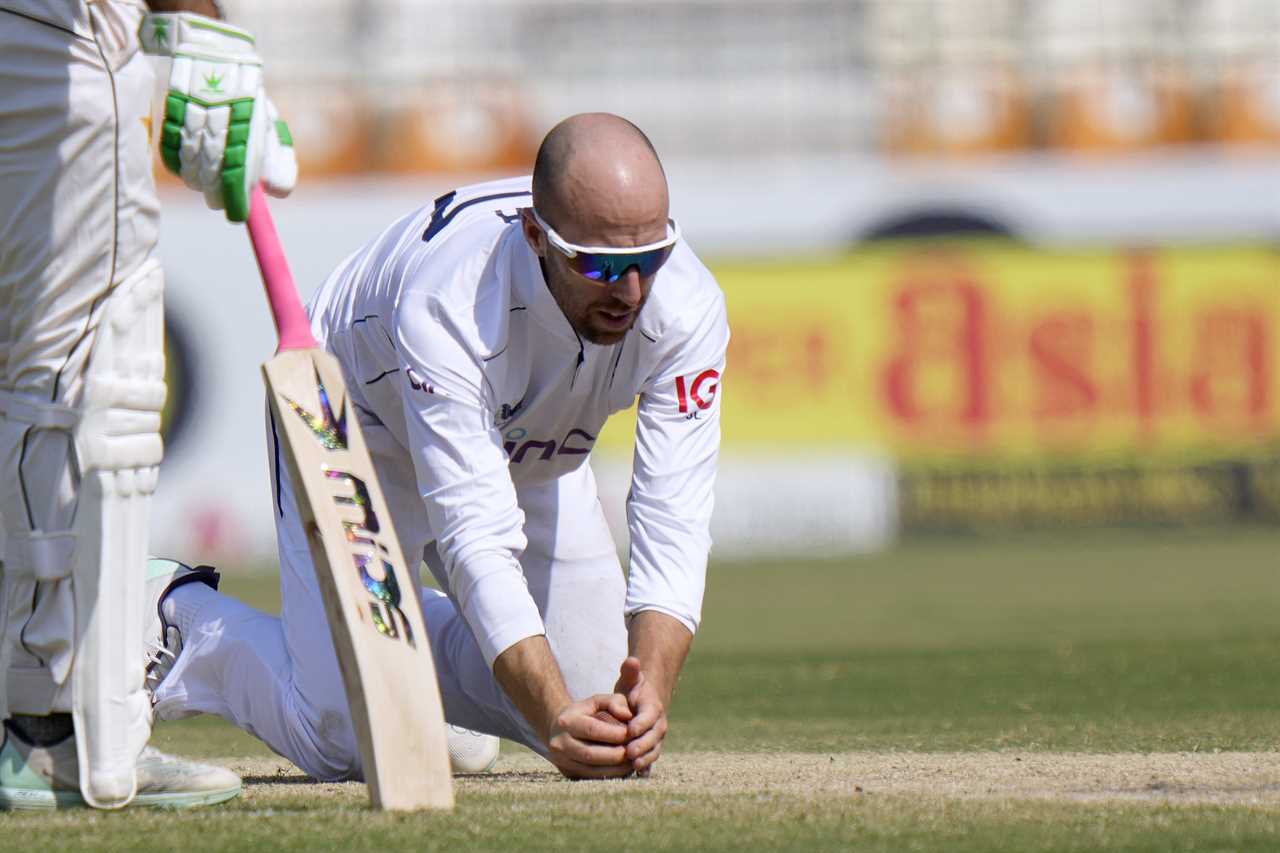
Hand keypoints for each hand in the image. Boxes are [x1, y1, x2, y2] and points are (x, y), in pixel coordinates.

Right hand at [140, 13, 296, 220]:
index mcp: (246, 129)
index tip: (238, 215)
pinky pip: (170, 154)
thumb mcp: (269, 126)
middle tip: (222, 200)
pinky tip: (188, 166)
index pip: (238, 177)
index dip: (236, 202)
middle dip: (217, 194)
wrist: (214, 57)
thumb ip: (279, 160)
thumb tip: (279, 193)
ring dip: (198, 181)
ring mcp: (191, 120)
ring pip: (189, 169)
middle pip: (210, 178)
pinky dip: (179, 166)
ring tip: (207, 180)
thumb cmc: (247, 98)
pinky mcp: (168, 115)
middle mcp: (217, 125)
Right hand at [546, 693, 634, 779]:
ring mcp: (562, 761)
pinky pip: (591, 778)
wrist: (558, 729)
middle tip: (636, 752)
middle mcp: (560, 743)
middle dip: (617, 754)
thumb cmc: (584, 713)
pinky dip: (610, 775)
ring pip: (591, 770)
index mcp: (567, 721)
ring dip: (616, 769)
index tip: (633, 734)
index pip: (592, 730)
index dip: (615, 734)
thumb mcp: (597, 701)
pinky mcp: (567, 774)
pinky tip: (623, 769)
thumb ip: (614, 702)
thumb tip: (629, 716)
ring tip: (633, 762)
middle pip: (591, 754)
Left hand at [613, 656, 668, 774]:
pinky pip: (651, 759)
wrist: (645, 702)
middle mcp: (659, 724)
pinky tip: (637, 776)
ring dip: (645, 759)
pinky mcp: (652, 749)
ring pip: (654, 750)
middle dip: (642, 745)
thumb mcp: (630, 679)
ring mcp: (657, 738)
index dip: (640, 724)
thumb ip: (630, 671)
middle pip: (653, 736)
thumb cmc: (633, 690)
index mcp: (653, 707)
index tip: (629, 730)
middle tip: (629, 753)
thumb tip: (631, 660)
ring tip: (632, 766)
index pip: (649, 716)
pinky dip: (646, 768)